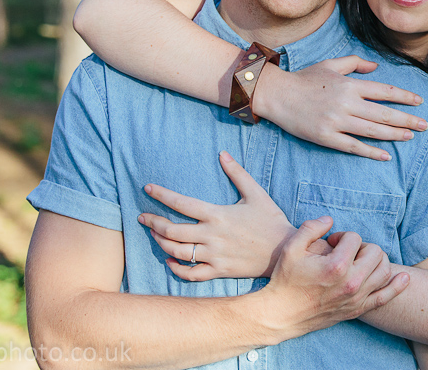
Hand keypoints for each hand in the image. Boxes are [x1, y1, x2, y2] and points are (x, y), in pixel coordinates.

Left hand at [138, 151, 294, 279]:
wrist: (285, 250)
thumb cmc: (271, 220)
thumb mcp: (256, 193)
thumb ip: (237, 173)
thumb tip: (223, 153)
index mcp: (218, 214)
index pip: (182, 203)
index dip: (162, 194)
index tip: (148, 188)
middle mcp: (212, 236)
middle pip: (172, 230)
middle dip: (153, 222)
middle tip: (142, 217)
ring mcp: (214, 255)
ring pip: (177, 252)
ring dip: (160, 243)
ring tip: (154, 234)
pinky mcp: (219, 270)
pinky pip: (191, 273)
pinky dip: (176, 269)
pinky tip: (169, 261)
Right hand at [253, 55, 427, 160]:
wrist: (276, 94)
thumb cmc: (305, 79)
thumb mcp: (331, 64)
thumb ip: (355, 63)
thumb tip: (377, 67)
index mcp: (349, 85)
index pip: (384, 92)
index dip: (404, 97)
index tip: (419, 102)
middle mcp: (346, 103)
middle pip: (383, 114)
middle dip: (407, 120)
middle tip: (424, 125)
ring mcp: (336, 121)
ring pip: (372, 131)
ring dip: (394, 135)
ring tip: (410, 137)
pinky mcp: (326, 137)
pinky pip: (353, 146)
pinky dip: (371, 152)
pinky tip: (385, 155)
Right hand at [262, 216, 410, 338]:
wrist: (281, 314)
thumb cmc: (285, 280)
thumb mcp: (292, 248)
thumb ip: (312, 227)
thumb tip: (330, 219)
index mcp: (336, 266)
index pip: (354, 238)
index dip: (342, 236)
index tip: (331, 242)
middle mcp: (351, 283)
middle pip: (375, 251)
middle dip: (362, 246)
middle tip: (346, 251)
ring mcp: (356, 298)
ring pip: (384, 270)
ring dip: (377, 260)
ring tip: (361, 260)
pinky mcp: (357, 309)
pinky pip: (385, 297)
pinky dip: (397, 286)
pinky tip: (404, 277)